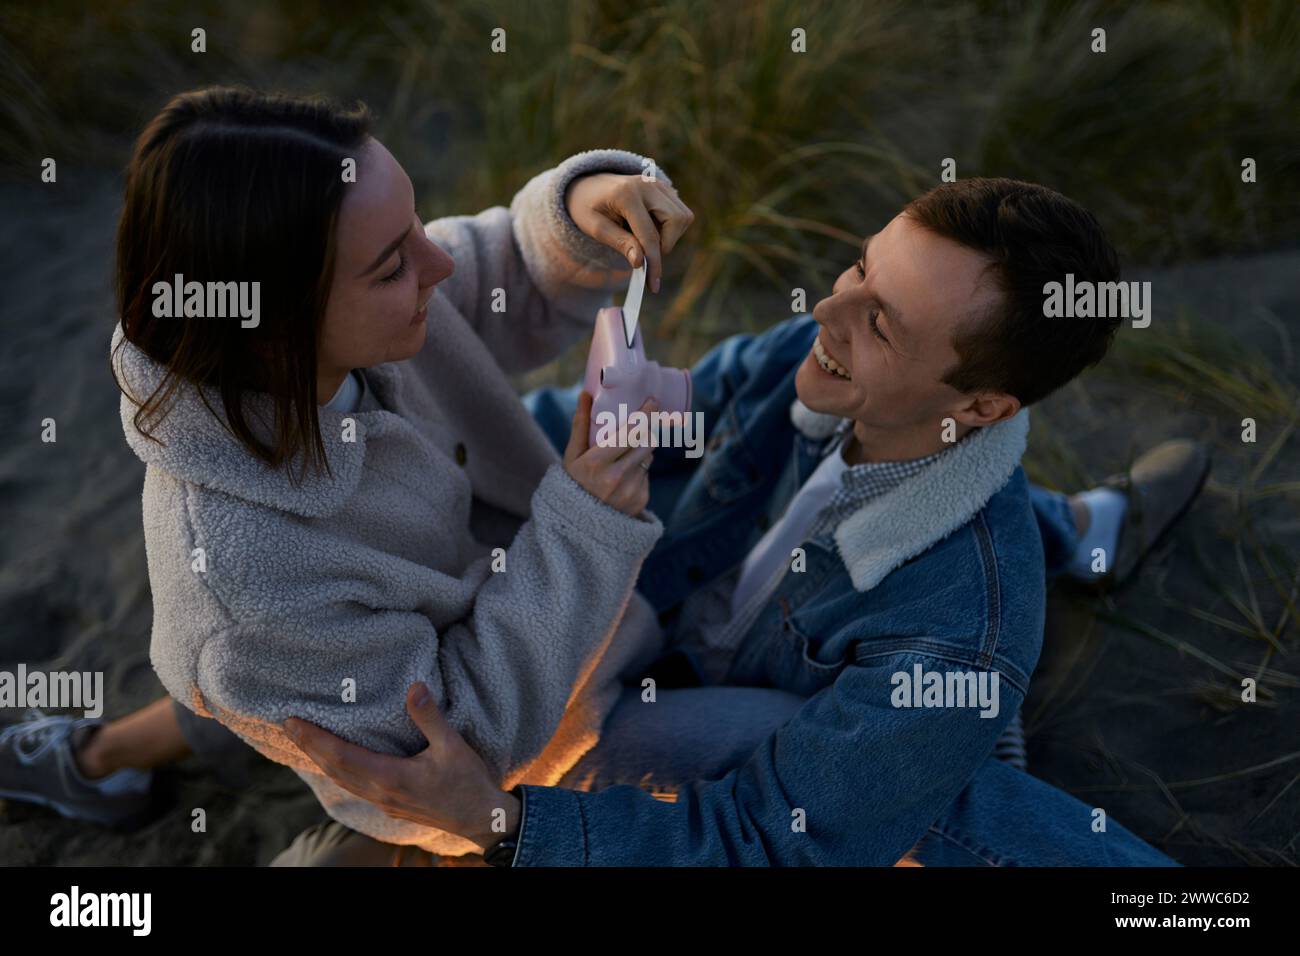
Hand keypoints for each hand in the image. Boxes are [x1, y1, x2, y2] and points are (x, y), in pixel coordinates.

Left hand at [283, 683, 518, 850]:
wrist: (480, 818)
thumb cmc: (468, 782)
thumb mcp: (452, 745)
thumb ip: (429, 716)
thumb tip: (414, 686)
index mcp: (390, 776)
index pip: (340, 756)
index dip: (314, 739)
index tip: (293, 722)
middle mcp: (380, 792)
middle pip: (333, 768)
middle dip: (308, 747)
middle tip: (288, 725)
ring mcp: (383, 801)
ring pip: (341, 780)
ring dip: (320, 760)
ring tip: (304, 741)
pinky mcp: (390, 804)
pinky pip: (353, 786)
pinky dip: (337, 772)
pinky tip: (335, 764)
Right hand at [563, 390, 654, 516]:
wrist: (579, 525)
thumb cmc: (573, 483)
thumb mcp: (571, 456)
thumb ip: (580, 425)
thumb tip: (585, 394)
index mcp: (597, 463)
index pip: (629, 433)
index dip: (644, 415)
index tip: (653, 401)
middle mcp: (617, 478)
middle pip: (645, 443)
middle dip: (645, 431)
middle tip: (642, 423)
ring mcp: (631, 490)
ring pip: (647, 458)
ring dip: (641, 451)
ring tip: (623, 456)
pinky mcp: (641, 500)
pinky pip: (646, 475)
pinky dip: (639, 471)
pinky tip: (623, 478)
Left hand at [565, 172, 693, 292]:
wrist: (588, 185)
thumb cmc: (588, 208)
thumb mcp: (595, 228)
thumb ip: (620, 243)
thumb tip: (640, 262)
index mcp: (626, 194)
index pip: (649, 234)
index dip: (654, 262)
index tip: (653, 285)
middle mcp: (647, 185)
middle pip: (676, 220)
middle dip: (666, 244)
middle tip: (645, 251)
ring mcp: (658, 184)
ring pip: (683, 217)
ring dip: (669, 236)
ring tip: (644, 236)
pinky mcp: (665, 188)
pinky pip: (680, 213)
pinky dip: (670, 227)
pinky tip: (649, 227)